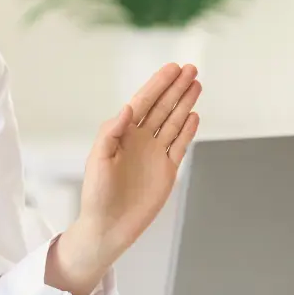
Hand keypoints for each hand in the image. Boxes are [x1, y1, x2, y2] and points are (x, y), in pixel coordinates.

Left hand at [45, 63, 201, 294]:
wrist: (109, 226)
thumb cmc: (97, 193)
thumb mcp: (98, 159)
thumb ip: (112, 132)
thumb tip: (126, 107)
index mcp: (122, 133)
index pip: (143, 102)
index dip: (158, 84)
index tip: (172, 68)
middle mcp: (140, 139)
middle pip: (162, 107)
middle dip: (176, 88)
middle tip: (191, 69)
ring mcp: (155, 153)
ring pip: (173, 122)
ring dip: (185, 103)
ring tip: (196, 85)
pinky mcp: (167, 170)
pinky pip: (180, 145)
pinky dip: (187, 130)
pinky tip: (194, 115)